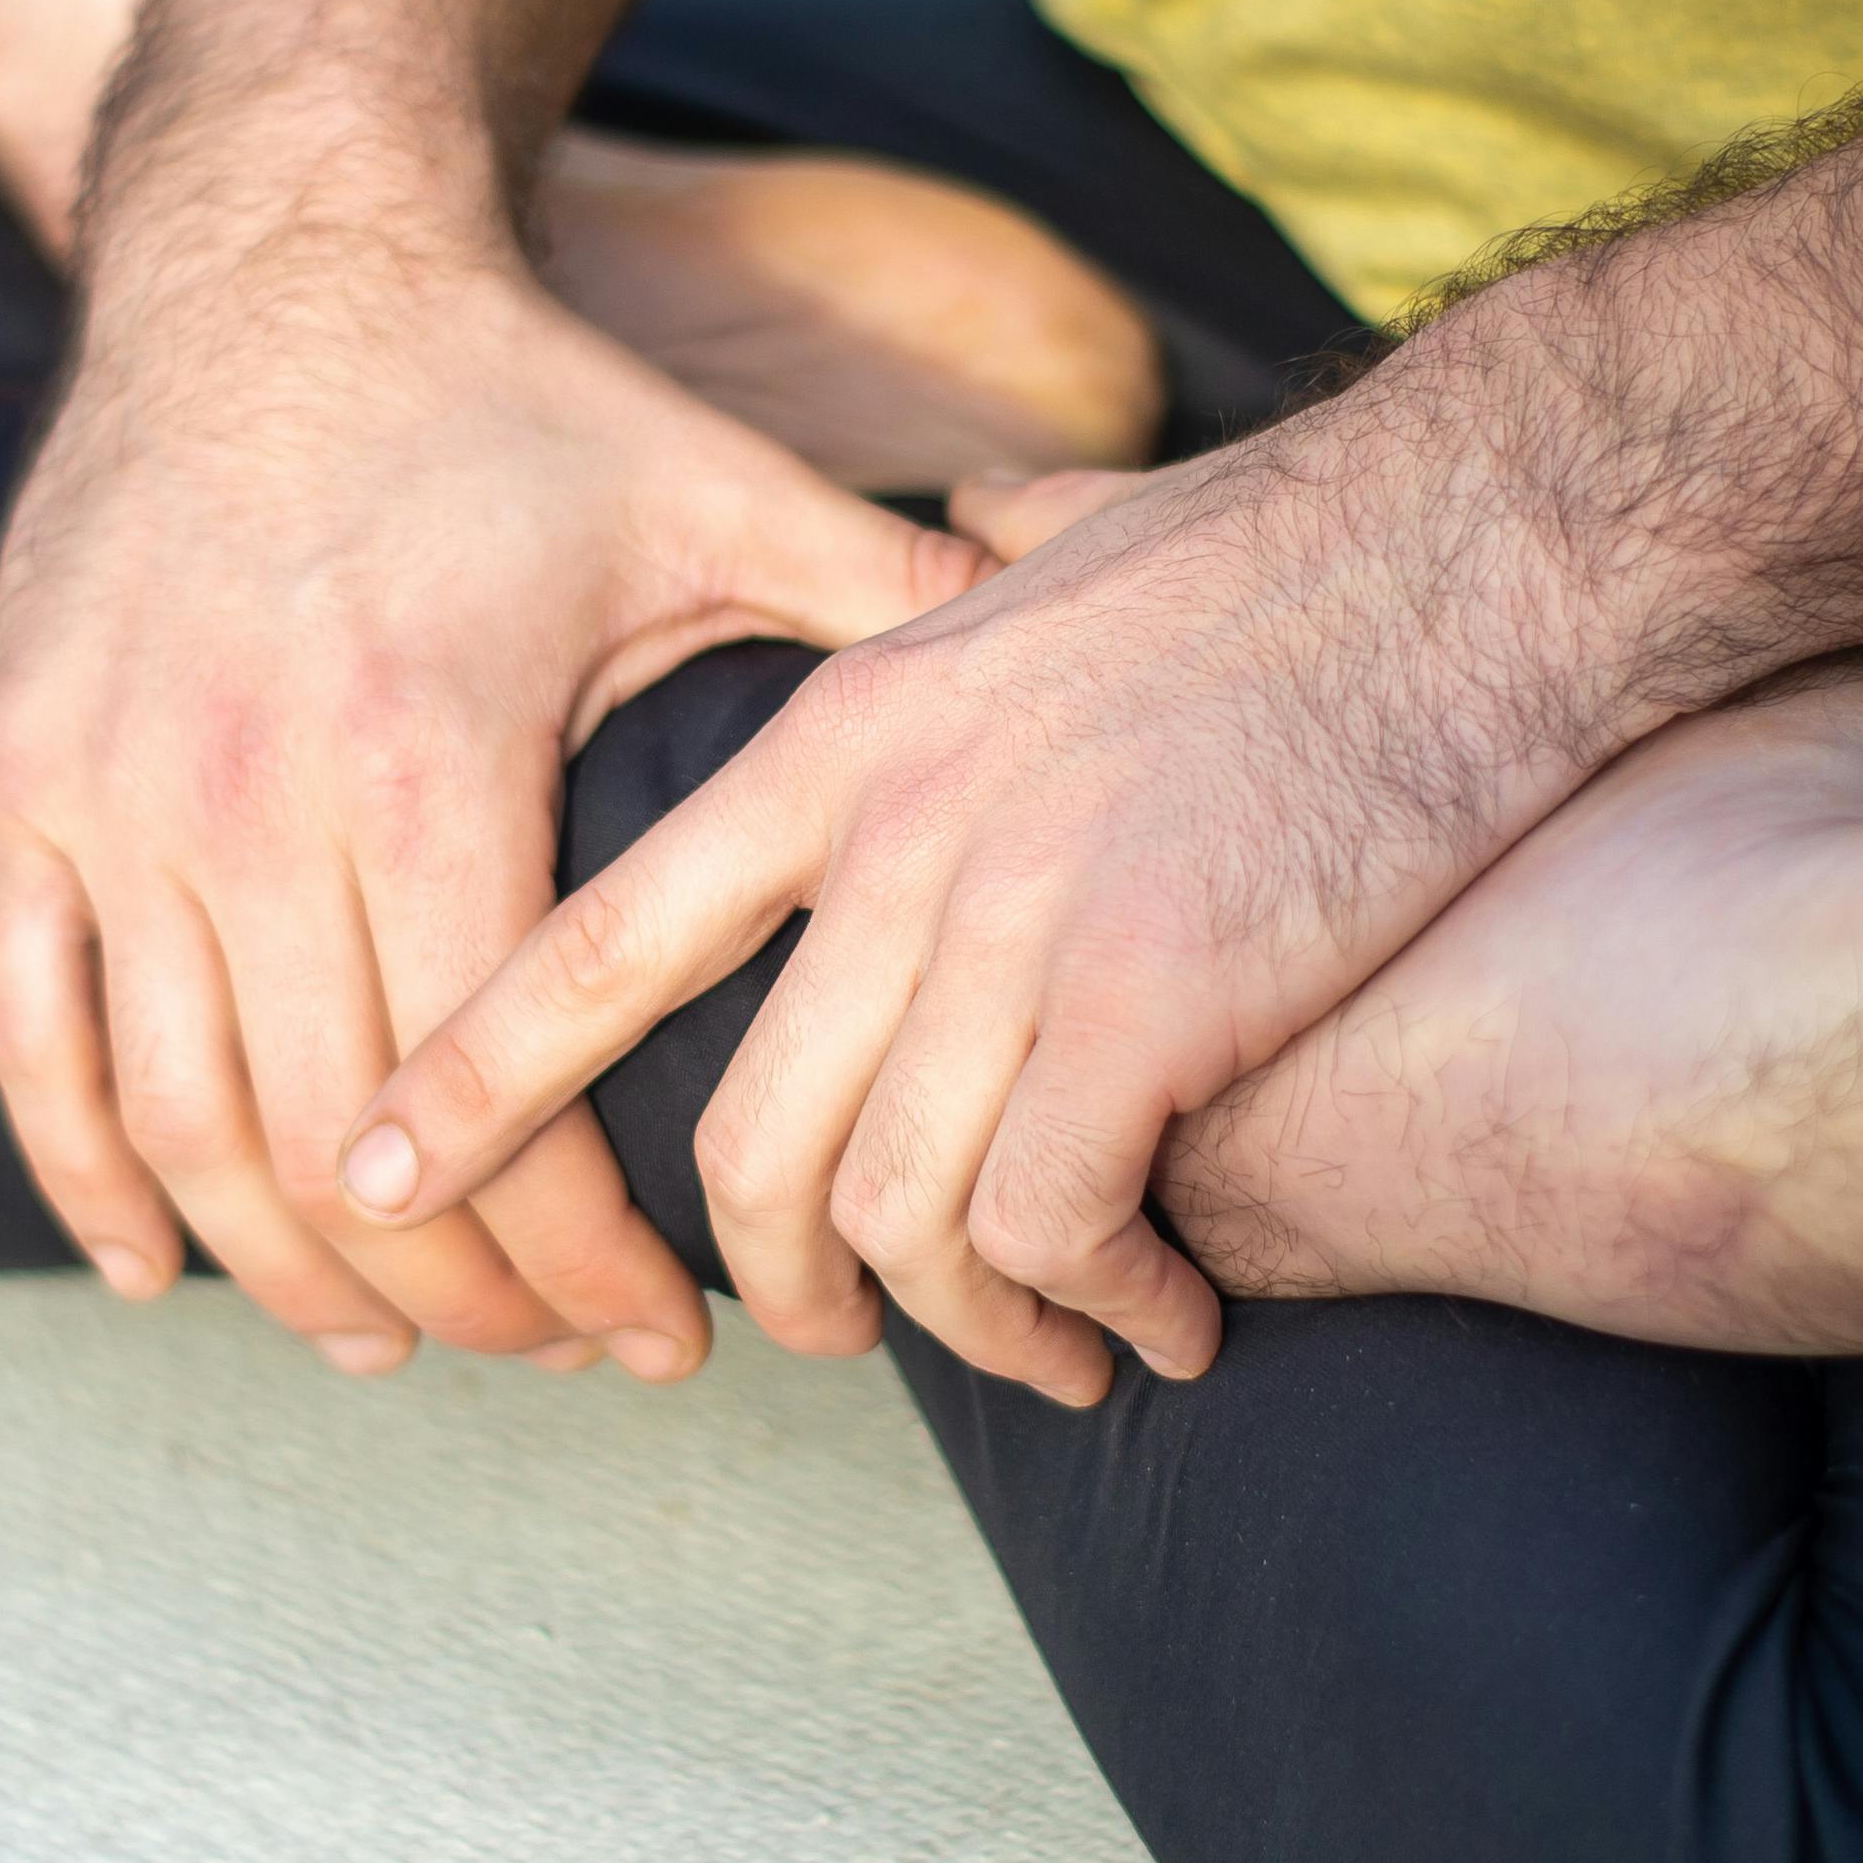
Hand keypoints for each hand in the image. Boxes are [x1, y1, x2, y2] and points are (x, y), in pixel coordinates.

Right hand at [0, 219, 980, 1378]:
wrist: (268, 250)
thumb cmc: (511, 393)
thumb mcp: (711, 489)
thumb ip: (880, 598)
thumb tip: (1066, 655)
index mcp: (429, 755)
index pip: (507, 1086)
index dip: (584, 1254)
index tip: (660, 1337)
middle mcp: (249, 795)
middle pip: (341, 1148)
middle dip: (462, 1297)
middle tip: (552, 1359)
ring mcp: (113, 797)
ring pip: (185, 1122)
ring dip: (285, 1273)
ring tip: (390, 1340)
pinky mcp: (22, 783)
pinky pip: (31, 1032)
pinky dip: (85, 1177)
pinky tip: (155, 1269)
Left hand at [337, 369, 1665, 1404]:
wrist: (1483, 539)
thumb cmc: (1304, 545)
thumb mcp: (1074, 535)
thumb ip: (982, 557)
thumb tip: (974, 511)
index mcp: (843, 738)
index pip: (592, 939)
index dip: (468, 1084)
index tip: (378, 1184)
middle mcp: (897, 839)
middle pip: (747, 1144)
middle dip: (787, 1287)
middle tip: (853, 1333)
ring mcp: (1017, 922)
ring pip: (893, 1215)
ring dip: (970, 1329)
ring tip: (1062, 1350)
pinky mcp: (1150, 1001)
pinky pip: (1048, 1232)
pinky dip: (1095, 1309)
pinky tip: (1166, 1322)